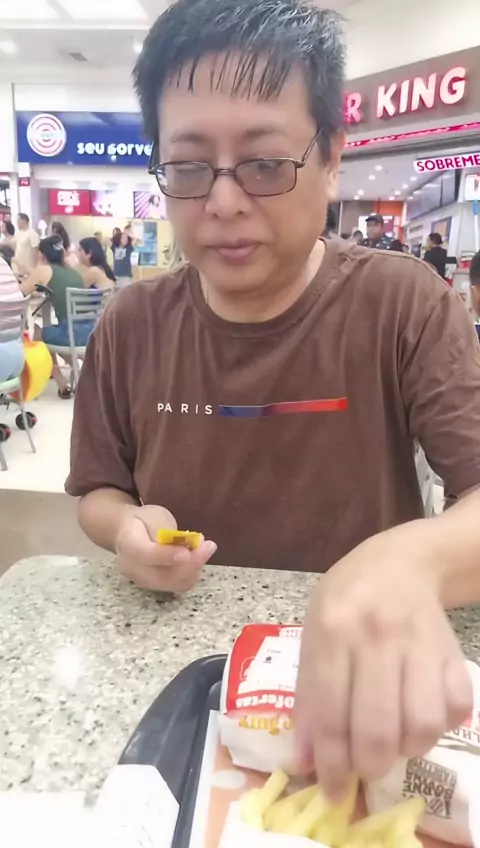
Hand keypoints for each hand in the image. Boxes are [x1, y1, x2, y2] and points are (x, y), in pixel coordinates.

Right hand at [115, 504, 216, 592]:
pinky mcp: (155, 587)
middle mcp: (131, 568)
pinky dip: (192, 573)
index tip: (187, 553)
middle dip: (190, 564)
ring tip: (205, 548)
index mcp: (127, 543)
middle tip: (209, 546)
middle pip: (162, 576)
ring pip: (173, 583)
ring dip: (194, 568)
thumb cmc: (144, 520)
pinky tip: (198, 558)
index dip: (166, 556)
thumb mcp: (154, 515)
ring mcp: (142, 581)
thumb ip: (167, 532)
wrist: (128, 532)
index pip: (144, 555)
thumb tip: (186, 545)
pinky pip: (178, 586)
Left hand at [295, 528, 472, 799]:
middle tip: (365, 766)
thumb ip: (308, 698)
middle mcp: (377, 635)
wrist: (398, 563)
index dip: (331, 764)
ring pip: (421, 724)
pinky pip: (456, 708)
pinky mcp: (452, 649)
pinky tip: (421, 715)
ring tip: (394, 739)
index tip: (333, 794)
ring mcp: (420, 641)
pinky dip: (441, 726)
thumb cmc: (345, 602)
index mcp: (333, 629)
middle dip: (369, 765)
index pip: (329, 713)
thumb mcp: (313, 637)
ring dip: (407, 748)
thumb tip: (306, 763)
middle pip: (377, 728)